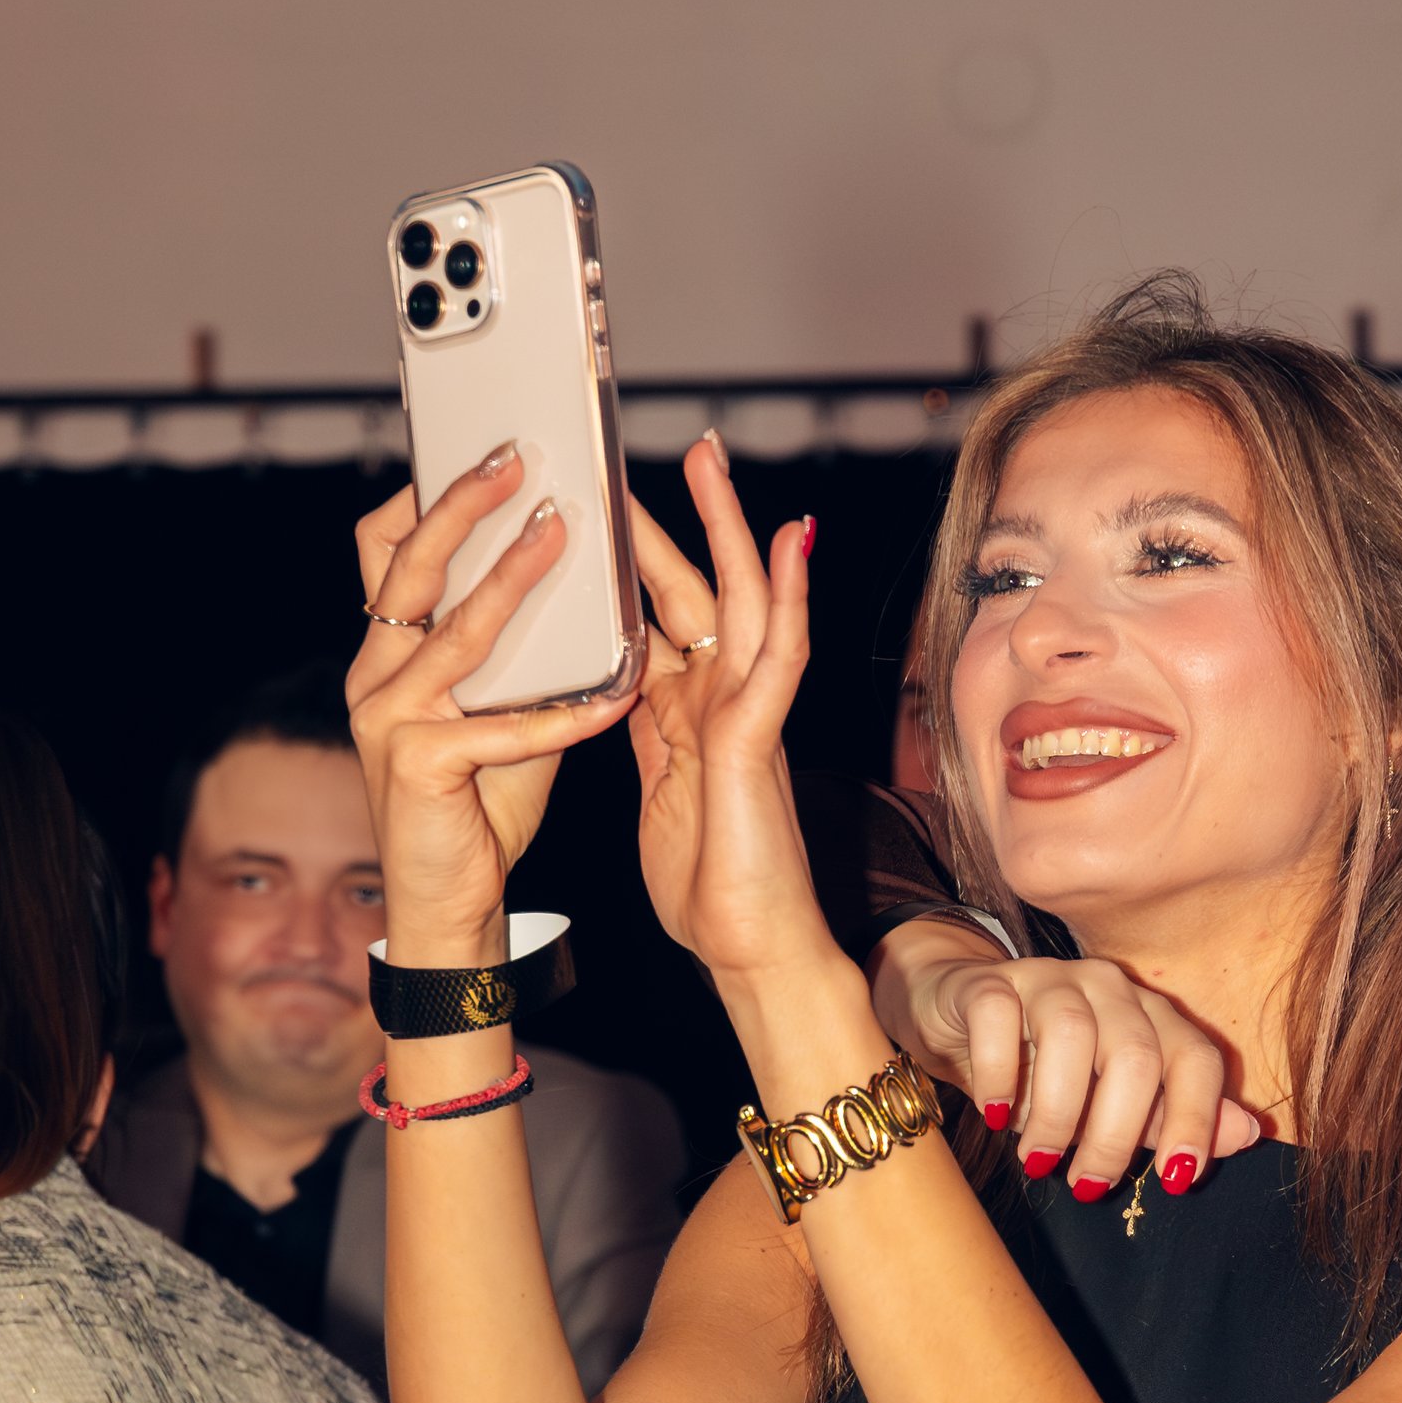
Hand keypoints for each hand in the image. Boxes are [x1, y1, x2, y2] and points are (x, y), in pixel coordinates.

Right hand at [349, 449, 630, 953]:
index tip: (483, 450)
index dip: (425, 495)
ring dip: (512, 577)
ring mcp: (387, 720)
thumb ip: (524, 651)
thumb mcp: (502, 708)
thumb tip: (580, 584)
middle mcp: (374, 677)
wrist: (450, 903)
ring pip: (455, 631)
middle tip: (517, 458)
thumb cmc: (478, 804)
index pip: (383, 550)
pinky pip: (500, 727)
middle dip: (464, 504)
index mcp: (385, 654)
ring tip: (561, 532)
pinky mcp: (418, 767)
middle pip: (412, 567)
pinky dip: (561, 713)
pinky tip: (613, 696)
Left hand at [625, 441, 831, 989]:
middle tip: (677, 450)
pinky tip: (787, 549)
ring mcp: (748, 718)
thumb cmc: (712, 889)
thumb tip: (615, 692)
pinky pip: (776, 658)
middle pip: (702, 592)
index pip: (661, 617)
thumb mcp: (660, 791)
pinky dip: (784, 600)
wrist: (751, 952)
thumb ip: (647, 737)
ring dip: (734, 531)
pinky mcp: (758, 744)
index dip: (641, 560)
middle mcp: (724, 703)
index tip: (614, 505)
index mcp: (690, 715)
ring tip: (715, 464)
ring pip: (745, 604)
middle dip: (687, 520)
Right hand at [872, 930, 1262, 1189]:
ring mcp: (1050, 979)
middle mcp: (1110, 990)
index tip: (1177, 1181)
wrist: (960, 1022)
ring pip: (1071, 1036)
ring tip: (1038, 1159)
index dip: (1196, 1120)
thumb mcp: (1112, 1106)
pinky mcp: (991, 985)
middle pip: (1136, 1056)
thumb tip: (1248, 1134)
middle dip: (1116, 1134)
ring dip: (1056, 1113)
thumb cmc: (1043, 1071)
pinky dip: (999, 1076)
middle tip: (1088, 1185)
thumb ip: (1173, 1118)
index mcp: (1152, 1016)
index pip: (1195, 1059)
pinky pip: (1000, 1020)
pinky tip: (995, 1116)